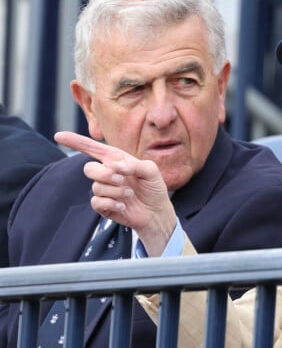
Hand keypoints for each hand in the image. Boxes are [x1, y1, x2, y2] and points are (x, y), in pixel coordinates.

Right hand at [54, 131, 176, 256]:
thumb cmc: (153, 187)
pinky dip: (112, 203)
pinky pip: (97, 202)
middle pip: (89, 169)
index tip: (58, 135)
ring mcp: (103, 190)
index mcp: (115, 160)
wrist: (156, 211)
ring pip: (96, 187)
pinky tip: (123, 205)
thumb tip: (116, 165)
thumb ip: (135, 164)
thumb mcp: (151, 171)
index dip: (76, 142)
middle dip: (105, 174)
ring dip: (115, 191)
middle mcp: (106, 174)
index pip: (92, 149)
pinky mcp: (103, 206)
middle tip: (122, 179)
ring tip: (129, 194)